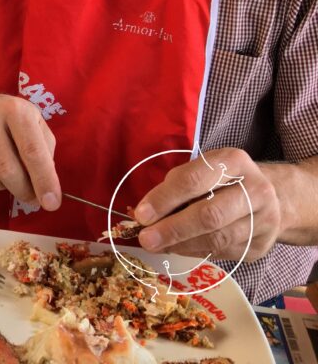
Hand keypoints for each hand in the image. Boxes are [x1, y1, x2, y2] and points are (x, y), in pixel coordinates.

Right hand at [0, 93, 59, 209]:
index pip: (32, 152)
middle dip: (22, 190)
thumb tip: (47, 193)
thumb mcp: (36, 127)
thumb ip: (46, 156)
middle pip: (6, 169)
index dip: (43, 181)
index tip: (51, 204)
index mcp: (16, 110)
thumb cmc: (12, 122)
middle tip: (29, 196)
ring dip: (0, 186)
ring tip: (4, 174)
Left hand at [134, 147, 279, 261]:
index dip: (165, 199)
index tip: (142, 214)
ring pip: (217, 238)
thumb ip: (175, 187)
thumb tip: (143, 214)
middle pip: (209, 215)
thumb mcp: (202, 170)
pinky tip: (176, 248)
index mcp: (233, 161)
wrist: (273, 198)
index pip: (194, 180)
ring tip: (157, 246)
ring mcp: (263, 220)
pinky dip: (194, 252)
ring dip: (181, 245)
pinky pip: (222, 252)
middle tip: (146, 239)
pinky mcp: (261, 245)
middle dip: (172, 229)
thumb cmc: (222, 180)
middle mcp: (255, 189)